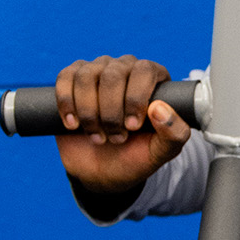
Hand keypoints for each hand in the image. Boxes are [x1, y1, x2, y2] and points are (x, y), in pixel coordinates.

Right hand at [54, 54, 190, 224]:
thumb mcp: (162, 152)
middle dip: (111, 112)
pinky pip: (65, 78)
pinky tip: (73, 124)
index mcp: (153, 78)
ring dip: (89, 112)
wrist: (104, 171)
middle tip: (116, 138)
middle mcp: (125, 68)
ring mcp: (97, 71)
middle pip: (113, 75)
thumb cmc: (136, 157)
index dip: (135, 98)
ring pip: (86, 76)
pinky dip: (66, 103)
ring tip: (97, 136)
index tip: (132, 127)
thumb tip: (159, 108)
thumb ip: (174, 134)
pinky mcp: (72, 80)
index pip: (144, 71)